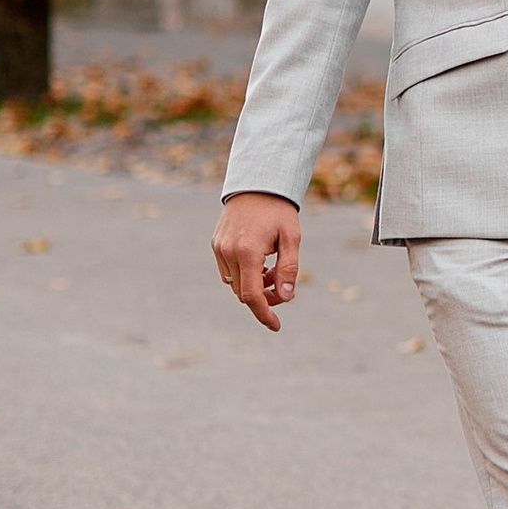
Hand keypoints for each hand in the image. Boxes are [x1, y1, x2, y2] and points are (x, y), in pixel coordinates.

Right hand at [213, 191, 301, 330]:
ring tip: (272, 267)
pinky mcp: (216, 244)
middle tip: (282, 282)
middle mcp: (228, 252)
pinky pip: (228, 270)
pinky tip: (259, 260)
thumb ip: (288, 268)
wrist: (257, 182)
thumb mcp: (292, 237)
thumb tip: (286, 297)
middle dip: (264, 295)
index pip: (252, 295)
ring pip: (235, 283)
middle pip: (243, 292)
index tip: (276, 326)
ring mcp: (219, 248)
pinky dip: (243, 273)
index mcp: (247, 252)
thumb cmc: (278, 210)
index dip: (264, 314)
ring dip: (253, 284)